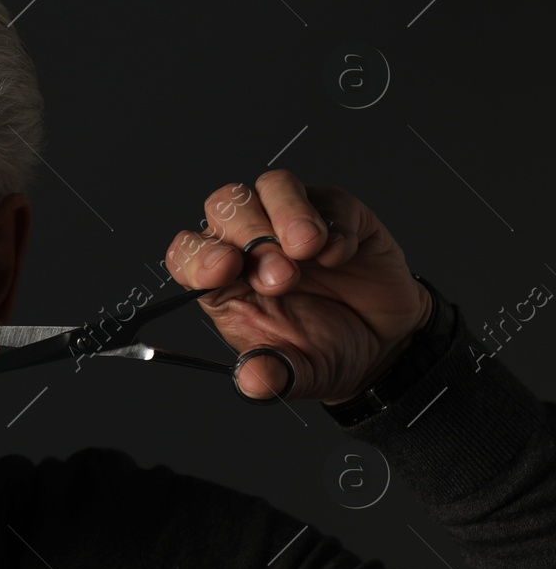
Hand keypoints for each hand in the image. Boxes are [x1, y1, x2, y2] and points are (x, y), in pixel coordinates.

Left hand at [162, 170, 433, 403]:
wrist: (382, 346)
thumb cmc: (323, 351)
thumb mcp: (295, 374)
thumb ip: (270, 375)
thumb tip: (251, 381)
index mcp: (223, 281)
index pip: (188, 251)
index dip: (196, 255)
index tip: (221, 270)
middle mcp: (250, 244)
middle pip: (226, 205)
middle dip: (250, 235)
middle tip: (282, 277)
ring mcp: (292, 222)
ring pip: (272, 186)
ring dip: (287, 214)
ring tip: (308, 251)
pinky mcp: (339, 213)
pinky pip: (329, 199)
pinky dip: (334, 224)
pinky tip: (341, 255)